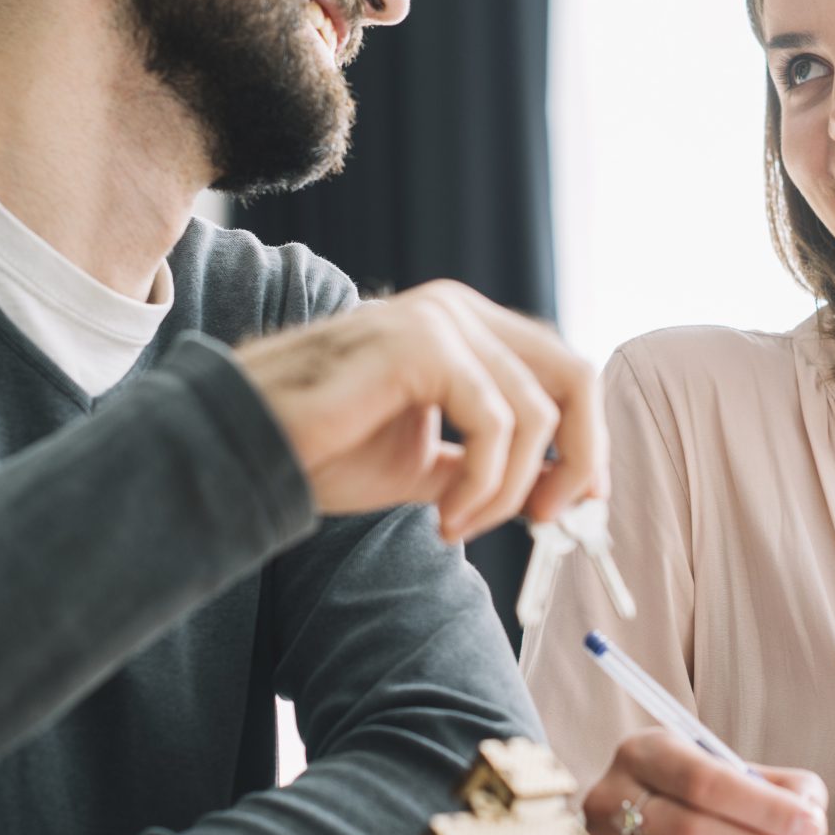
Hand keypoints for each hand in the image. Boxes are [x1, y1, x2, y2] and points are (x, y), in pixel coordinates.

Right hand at [234, 281, 605, 540]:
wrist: (248, 447)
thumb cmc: (324, 451)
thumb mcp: (428, 462)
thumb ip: (488, 462)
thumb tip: (560, 490)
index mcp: (465, 326)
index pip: (562, 371)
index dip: (587, 439)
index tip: (578, 506)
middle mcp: (459, 309)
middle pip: (574, 377)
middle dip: (578, 459)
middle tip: (549, 522)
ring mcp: (440, 319)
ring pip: (536, 413)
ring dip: (511, 491)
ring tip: (459, 525)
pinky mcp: (421, 345)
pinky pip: (495, 425)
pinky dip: (485, 486)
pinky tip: (444, 518)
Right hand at [581, 727, 829, 834]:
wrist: (634, 808)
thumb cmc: (691, 787)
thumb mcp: (726, 765)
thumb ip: (776, 784)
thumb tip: (813, 815)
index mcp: (644, 751)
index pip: (705, 781)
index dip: (764, 809)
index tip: (813, 826)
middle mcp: (610, 795)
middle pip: (691, 833)